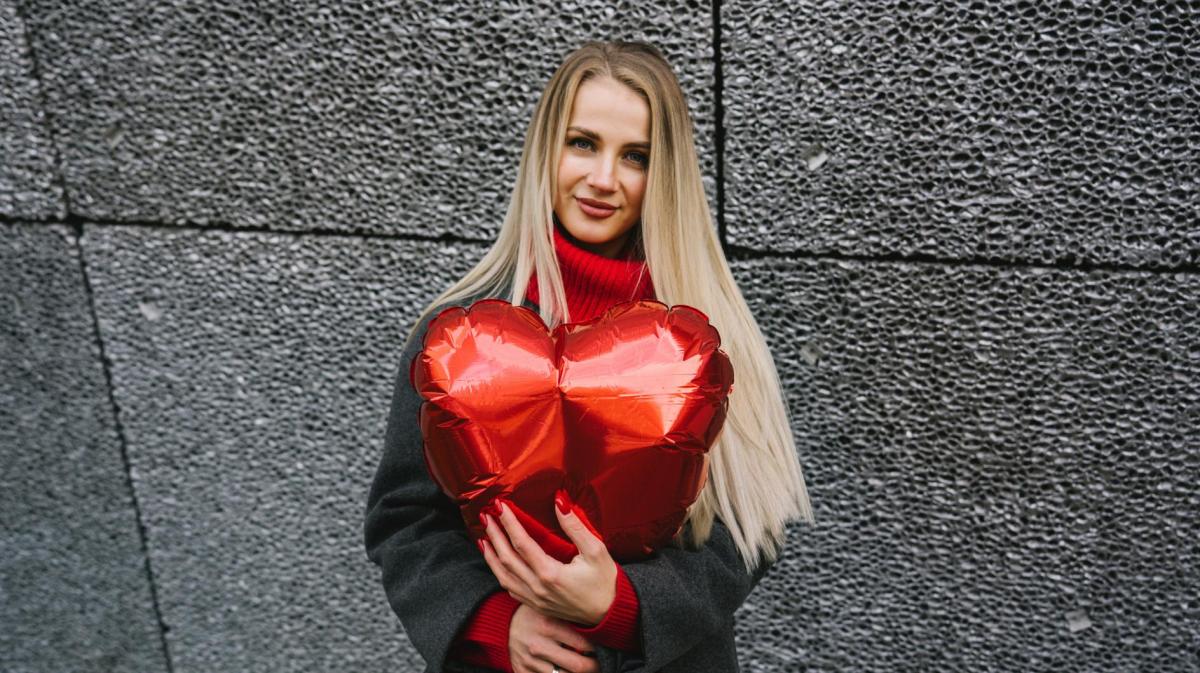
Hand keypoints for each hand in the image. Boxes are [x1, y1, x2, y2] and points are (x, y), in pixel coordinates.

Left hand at [478, 493, 616, 625]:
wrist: (609, 615)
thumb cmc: (605, 582)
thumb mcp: (596, 550)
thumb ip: (575, 526)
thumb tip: (559, 501)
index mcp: (550, 574)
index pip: (522, 543)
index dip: (509, 523)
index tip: (500, 506)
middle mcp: (538, 588)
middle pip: (506, 559)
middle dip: (494, 535)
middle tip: (486, 516)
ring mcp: (535, 599)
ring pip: (503, 576)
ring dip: (491, 556)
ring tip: (484, 538)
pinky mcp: (536, 606)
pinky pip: (510, 589)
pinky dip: (499, 573)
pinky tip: (496, 563)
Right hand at [508, 603, 599, 672]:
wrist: (504, 624)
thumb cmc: (536, 614)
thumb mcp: (552, 608)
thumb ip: (571, 618)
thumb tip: (602, 627)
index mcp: (548, 624)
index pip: (585, 643)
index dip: (598, 648)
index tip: (603, 646)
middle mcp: (538, 644)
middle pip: (578, 666)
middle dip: (594, 667)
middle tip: (599, 663)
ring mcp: (529, 661)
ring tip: (583, 666)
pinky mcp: (522, 672)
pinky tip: (565, 669)